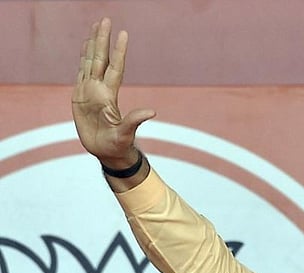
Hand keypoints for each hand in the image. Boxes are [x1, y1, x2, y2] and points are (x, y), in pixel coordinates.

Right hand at [72, 18, 155, 169]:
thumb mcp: (126, 133)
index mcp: (110, 95)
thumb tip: (152, 112)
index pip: (115, 67)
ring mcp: (90, 91)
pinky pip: (80, 73)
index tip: (123, 33)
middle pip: (100, 58)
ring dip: (92, 44)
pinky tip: (84, 48)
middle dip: (102, 39)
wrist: (106, 151)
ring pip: (90, 62)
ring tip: (95, 27)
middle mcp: (100, 89)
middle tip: (105, 19)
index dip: (119, 51)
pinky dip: (81, 59)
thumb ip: (135, 121)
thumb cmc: (118, 144)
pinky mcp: (79, 96)